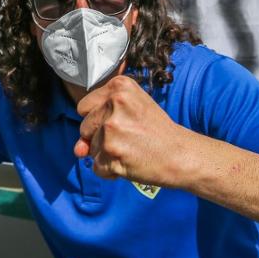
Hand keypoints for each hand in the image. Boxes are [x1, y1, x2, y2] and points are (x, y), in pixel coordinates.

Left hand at [74, 75, 191, 186]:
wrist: (180, 154)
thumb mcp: (131, 111)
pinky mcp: (111, 154)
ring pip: (90, 149)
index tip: (120, 121)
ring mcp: (111, 130)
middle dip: (99, 137)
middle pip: (84, 127)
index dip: (98, 118)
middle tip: (128, 137)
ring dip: (106, 155)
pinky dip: (110, 170)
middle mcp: (114, 104)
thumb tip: (78, 150)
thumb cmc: (156, 131)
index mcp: (119, 87)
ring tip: (131, 149)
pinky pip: (97, 167)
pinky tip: (129, 162)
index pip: (84, 106)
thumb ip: (98, 123)